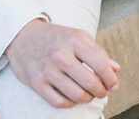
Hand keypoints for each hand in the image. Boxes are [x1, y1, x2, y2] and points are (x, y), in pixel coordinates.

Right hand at [5, 19, 120, 108]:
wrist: (23, 35)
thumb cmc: (55, 36)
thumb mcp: (78, 36)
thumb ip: (98, 52)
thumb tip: (116, 69)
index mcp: (74, 40)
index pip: (100, 64)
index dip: (111, 78)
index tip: (114, 85)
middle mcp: (61, 55)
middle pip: (90, 82)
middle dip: (101, 91)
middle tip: (103, 91)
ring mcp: (48, 70)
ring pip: (77, 95)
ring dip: (88, 98)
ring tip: (89, 94)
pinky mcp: (37, 83)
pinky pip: (60, 102)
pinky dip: (71, 103)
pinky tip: (74, 96)